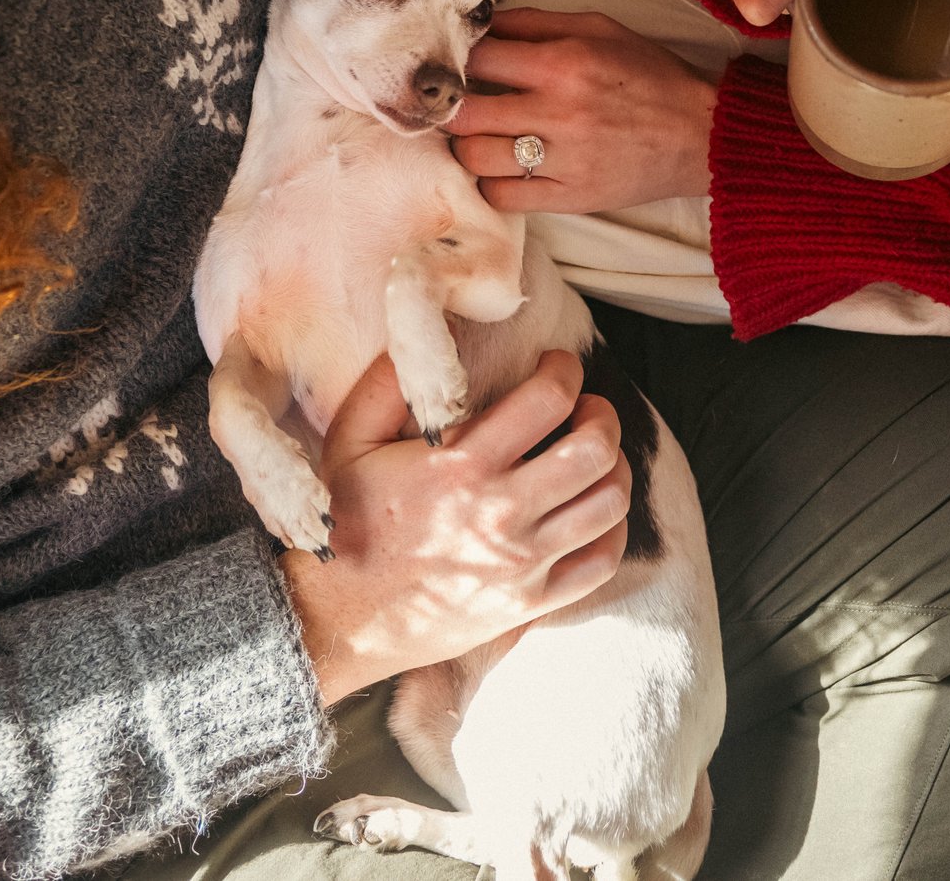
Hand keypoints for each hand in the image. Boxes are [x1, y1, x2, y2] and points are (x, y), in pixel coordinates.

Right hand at [282, 351, 630, 705]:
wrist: (334, 618)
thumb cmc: (343, 521)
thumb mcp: (348, 440)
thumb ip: (387, 382)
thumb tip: (423, 330)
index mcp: (461, 466)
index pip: (549, 400)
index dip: (565, 369)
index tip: (558, 365)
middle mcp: (501, 514)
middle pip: (595, 449)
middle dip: (602, 415)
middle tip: (587, 409)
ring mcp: (521, 563)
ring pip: (609, 504)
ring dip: (614, 468)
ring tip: (595, 456)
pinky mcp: (529, 603)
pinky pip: (601, 563)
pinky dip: (612, 530)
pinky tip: (592, 511)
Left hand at [450, 9, 714, 212]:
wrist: (701, 133)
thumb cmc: (650, 75)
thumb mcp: (600, 29)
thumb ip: (537, 22)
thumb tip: (486, 22)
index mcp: (563, 63)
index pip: (479, 59)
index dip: (460, 59)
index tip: (460, 64)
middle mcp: (557, 112)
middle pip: (464, 113)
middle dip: (453, 106)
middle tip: (458, 104)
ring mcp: (562, 160)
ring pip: (475, 158)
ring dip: (468, 145)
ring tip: (481, 136)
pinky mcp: (569, 198)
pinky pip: (502, 197)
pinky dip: (492, 183)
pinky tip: (503, 168)